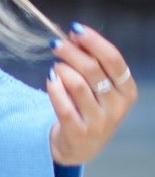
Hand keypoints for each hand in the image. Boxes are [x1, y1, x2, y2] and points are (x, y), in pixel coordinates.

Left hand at [47, 22, 137, 164]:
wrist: (80, 147)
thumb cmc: (90, 109)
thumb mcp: (99, 87)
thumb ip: (92, 62)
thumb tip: (75, 34)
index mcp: (127, 91)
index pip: (113, 60)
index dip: (94, 42)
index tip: (75, 30)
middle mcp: (117, 107)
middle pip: (93, 70)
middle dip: (71, 52)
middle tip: (56, 44)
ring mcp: (99, 122)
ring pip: (77, 85)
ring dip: (62, 70)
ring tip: (55, 67)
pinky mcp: (79, 133)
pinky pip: (63, 105)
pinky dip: (54, 89)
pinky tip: (50, 80)